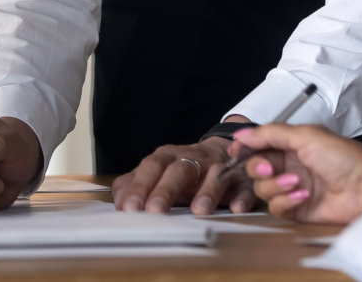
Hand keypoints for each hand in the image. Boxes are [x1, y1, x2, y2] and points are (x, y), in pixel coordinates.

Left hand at [111, 138, 253, 214]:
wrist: (224, 151)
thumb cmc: (186, 169)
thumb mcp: (160, 172)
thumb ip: (137, 183)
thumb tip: (118, 199)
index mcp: (169, 156)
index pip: (151, 167)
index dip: (140, 186)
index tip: (129, 208)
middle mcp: (193, 157)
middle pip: (179, 169)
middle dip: (165, 189)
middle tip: (154, 211)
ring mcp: (219, 166)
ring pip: (213, 174)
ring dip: (207, 192)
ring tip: (199, 211)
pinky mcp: (241, 178)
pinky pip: (243, 185)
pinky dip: (240, 196)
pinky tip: (236, 208)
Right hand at [236, 124, 361, 224]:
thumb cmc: (343, 157)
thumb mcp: (306, 135)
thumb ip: (271, 133)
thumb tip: (243, 134)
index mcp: (290, 144)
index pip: (258, 144)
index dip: (245, 148)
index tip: (235, 151)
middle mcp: (289, 165)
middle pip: (255, 168)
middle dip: (257, 168)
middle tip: (267, 169)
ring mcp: (292, 187)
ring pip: (262, 189)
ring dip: (276, 185)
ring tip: (296, 182)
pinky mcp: (297, 209)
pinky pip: (276, 207)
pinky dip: (286, 200)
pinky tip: (303, 195)